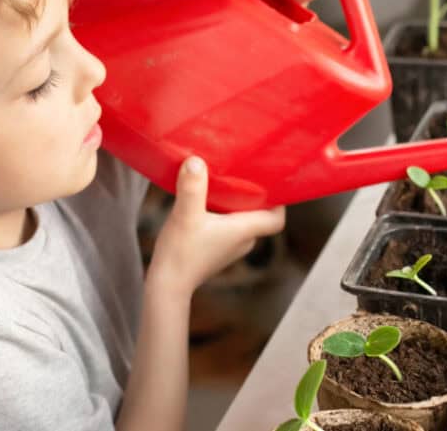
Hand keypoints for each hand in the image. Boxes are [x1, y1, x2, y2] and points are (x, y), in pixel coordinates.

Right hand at [147, 157, 284, 296]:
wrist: (167, 286)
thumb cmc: (180, 252)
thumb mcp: (185, 215)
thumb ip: (192, 188)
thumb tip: (196, 161)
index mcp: (245, 231)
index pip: (277, 219)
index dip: (279, 202)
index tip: (269, 182)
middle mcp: (244, 241)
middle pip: (259, 215)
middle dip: (253, 196)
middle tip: (241, 173)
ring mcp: (231, 248)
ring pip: (242, 221)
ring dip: (235, 204)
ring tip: (223, 183)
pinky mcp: (217, 251)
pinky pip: (228, 228)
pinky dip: (222, 214)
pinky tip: (206, 202)